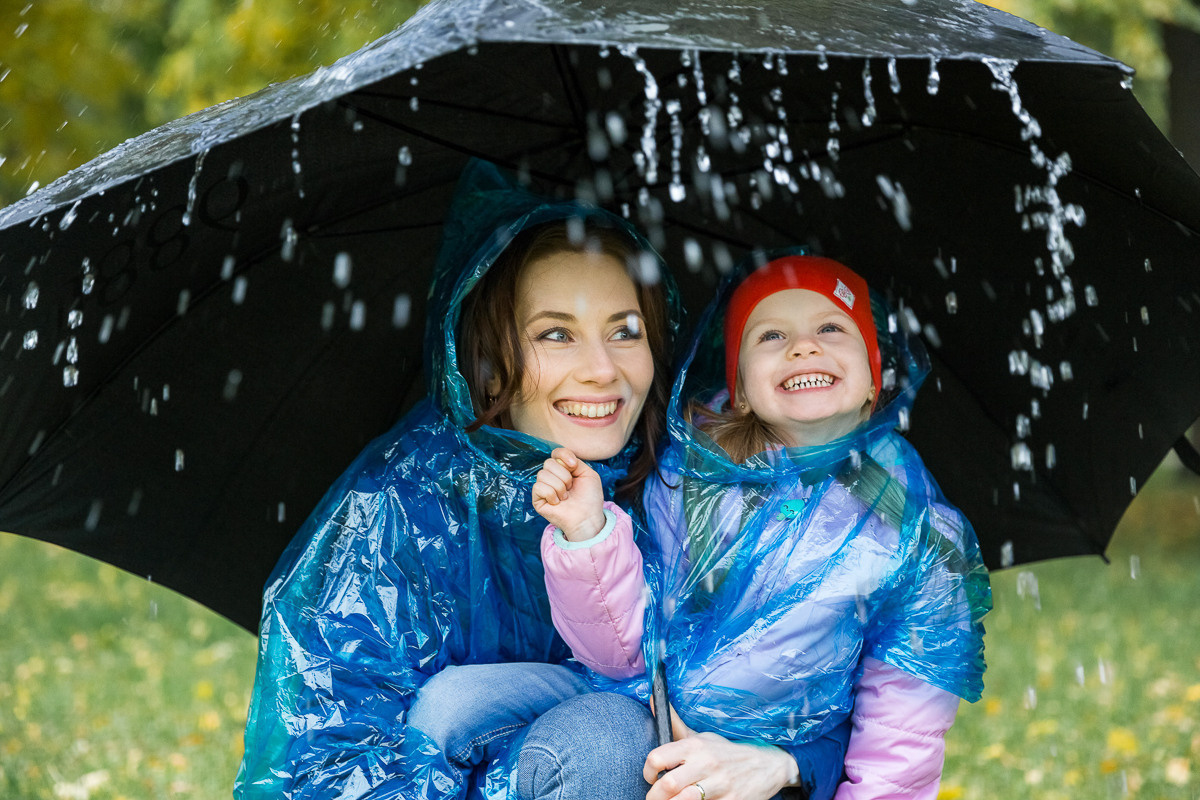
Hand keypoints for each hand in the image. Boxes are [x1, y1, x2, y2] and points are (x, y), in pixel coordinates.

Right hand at [532, 447, 606, 540]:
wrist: (588, 517)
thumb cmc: (590, 498)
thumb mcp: (588, 474)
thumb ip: (576, 461)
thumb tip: (561, 459)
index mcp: (564, 469)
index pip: (556, 453)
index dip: (563, 455)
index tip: (573, 466)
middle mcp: (552, 477)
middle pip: (549, 463)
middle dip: (564, 475)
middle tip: (571, 488)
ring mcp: (544, 488)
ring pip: (543, 474)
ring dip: (559, 486)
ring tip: (565, 497)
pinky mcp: (537, 499)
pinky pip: (538, 487)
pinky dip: (551, 494)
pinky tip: (557, 502)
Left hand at [644, 712, 799, 799]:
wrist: (767, 765)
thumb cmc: (726, 752)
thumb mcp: (702, 737)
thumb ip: (675, 724)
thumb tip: (652, 699)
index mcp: (695, 746)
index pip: (658, 757)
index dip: (648, 771)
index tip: (650, 778)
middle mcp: (706, 763)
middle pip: (668, 784)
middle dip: (655, 796)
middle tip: (655, 798)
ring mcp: (720, 784)